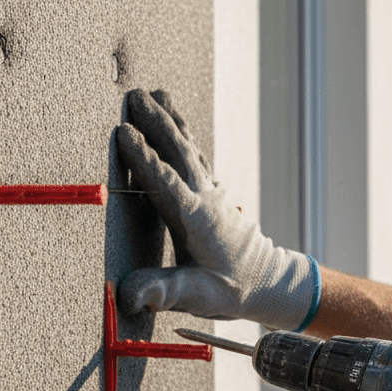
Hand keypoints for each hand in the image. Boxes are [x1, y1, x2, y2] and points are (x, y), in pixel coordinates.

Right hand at [115, 89, 318, 330]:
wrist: (268, 283)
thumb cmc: (231, 290)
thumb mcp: (197, 297)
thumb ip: (163, 292)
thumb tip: (127, 295)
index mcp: (196, 220)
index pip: (166, 182)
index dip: (144, 157)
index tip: (123, 132)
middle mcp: (205, 199)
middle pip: (179, 152)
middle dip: (157, 122)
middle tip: (135, 95)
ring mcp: (212, 192)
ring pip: (189, 147)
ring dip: (171, 120)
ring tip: (156, 93)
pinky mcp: (213, 193)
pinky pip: (194, 155)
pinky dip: (181, 135)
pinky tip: (174, 124)